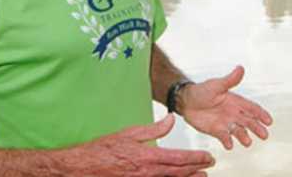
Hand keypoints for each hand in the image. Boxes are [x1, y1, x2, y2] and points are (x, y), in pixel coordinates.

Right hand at [58, 114, 214, 175]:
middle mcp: (147, 173)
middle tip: (209, 167)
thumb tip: (171, 119)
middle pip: (178, 173)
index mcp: (147, 156)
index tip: (208, 157)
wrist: (82, 167)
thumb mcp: (130, 133)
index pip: (179, 159)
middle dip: (196, 170)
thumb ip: (154, 128)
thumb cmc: (104, 149)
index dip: (196, 159)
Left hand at [179, 65, 273, 149]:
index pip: (252, 108)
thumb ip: (230, 80)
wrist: (186, 102)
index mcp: (236, 101)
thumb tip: (240, 68)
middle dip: (257, 128)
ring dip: (243, 137)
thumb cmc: (202, 91)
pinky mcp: (217, 131)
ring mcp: (226, 123)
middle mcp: (233, 113)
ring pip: (238, 131)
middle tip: (264, 135)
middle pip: (249, 121)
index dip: (261, 114)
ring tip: (247, 143)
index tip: (269, 121)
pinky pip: (224, 137)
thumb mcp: (216, 85)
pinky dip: (227, 141)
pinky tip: (229, 146)